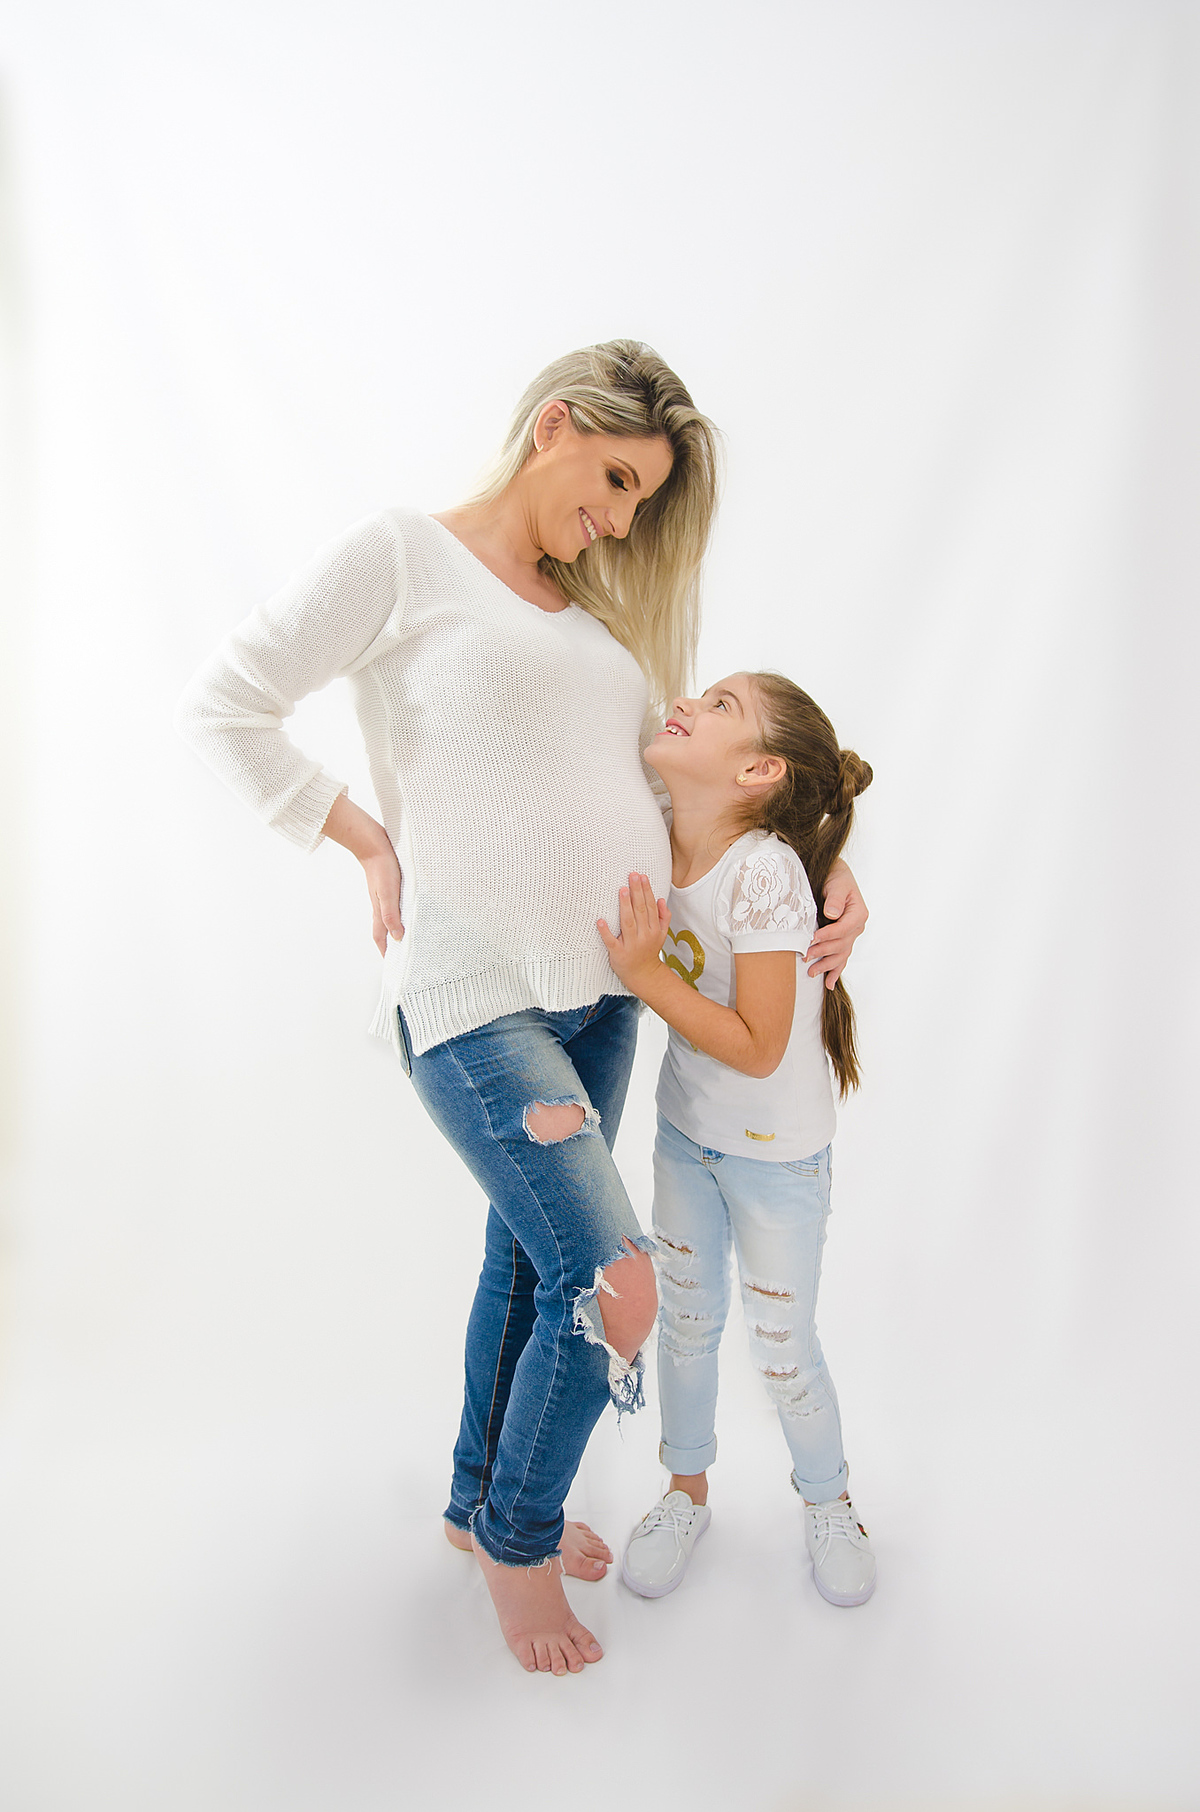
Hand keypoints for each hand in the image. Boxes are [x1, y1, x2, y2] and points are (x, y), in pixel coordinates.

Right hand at [362, 846, 403, 956]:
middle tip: (401, 954)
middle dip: (390, 943)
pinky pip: (394, 905)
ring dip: (395, 928)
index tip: (391, 963)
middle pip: (384, 929)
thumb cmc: (381, 867)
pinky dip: (400, 913)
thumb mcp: (388, 893)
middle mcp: (381, 905)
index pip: (380, 936)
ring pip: (389, 917)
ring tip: (406, 936)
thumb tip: (397, 937)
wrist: (373, 844)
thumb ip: (391, 915)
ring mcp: (384, 895)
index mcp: (379, 910)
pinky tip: (407, 910)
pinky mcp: (389, 885)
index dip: (385, 951)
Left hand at [598, 872, 669, 992]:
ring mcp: (631, 944)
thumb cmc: (649, 951)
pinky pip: (611, 941)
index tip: (642, 876)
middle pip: (640, 911)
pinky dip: (605, 932)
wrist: (643, 975)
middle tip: (632, 876)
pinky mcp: (618, 953)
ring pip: (628, 922)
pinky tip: (600, 920)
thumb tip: (661, 899)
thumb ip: (664, 917)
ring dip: (625, 905)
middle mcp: (644, 935)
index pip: (650, 907)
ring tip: (622, 890)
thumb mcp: (662, 935)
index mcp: (654, 930)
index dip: (646, 891)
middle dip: (637, 892)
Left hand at [806, 859, 867, 988]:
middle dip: (823, 952)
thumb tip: (833, 914)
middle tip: (804, 956)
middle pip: (841, 945)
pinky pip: (842, 958)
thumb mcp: (837, 884)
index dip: (828, 935)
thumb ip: (836, 898)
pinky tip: (829, 983)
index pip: (843, 929)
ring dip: (826, 965)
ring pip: (841, 955)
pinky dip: (836, 971)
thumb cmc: (836, 878)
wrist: (835, 876)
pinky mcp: (843, 940)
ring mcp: (851, 935)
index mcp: (858, 913)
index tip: (812, 939)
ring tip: (811, 973)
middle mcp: (857, 927)